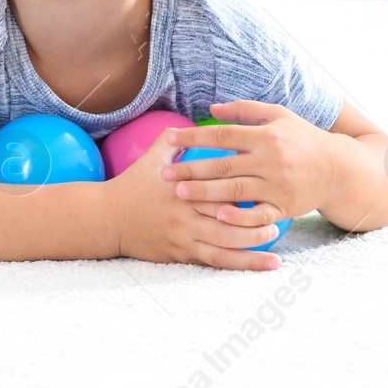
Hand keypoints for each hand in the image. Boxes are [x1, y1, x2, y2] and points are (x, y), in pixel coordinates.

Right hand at [112, 128, 283, 270]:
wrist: (107, 218)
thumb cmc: (131, 185)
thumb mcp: (151, 158)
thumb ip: (174, 140)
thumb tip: (193, 123)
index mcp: (181, 185)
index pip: (218, 184)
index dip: (244, 183)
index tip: (267, 178)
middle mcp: (184, 211)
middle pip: (227, 214)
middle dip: (255, 213)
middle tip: (280, 208)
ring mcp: (183, 235)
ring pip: (226, 241)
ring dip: (254, 240)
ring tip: (274, 235)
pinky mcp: (181, 254)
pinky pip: (217, 260)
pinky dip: (243, 263)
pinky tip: (265, 264)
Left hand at [161, 101, 340, 226]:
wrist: (340, 169)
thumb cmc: (304, 139)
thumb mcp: (279, 116)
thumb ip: (245, 110)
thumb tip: (211, 109)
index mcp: (266, 136)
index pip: (223, 135)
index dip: (194, 136)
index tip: (169, 137)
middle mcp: (271, 160)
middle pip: (224, 164)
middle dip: (192, 168)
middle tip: (165, 173)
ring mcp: (278, 186)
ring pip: (236, 190)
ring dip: (206, 192)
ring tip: (180, 192)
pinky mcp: (285, 207)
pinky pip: (259, 215)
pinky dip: (239, 216)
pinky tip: (218, 215)